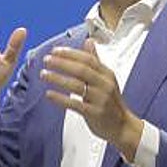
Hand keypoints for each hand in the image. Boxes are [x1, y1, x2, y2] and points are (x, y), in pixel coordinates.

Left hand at [41, 41, 143, 156]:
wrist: (122, 125)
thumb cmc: (111, 101)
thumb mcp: (105, 78)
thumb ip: (95, 60)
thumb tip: (89, 41)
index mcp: (106, 74)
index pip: (88, 59)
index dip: (70, 54)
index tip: (55, 50)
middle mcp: (104, 84)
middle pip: (82, 70)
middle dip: (62, 63)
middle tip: (46, 60)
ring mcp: (100, 99)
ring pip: (76, 86)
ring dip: (58, 79)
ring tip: (43, 74)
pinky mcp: (94, 113)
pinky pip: (75, 104)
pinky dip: (60, 99)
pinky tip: (48, 94)